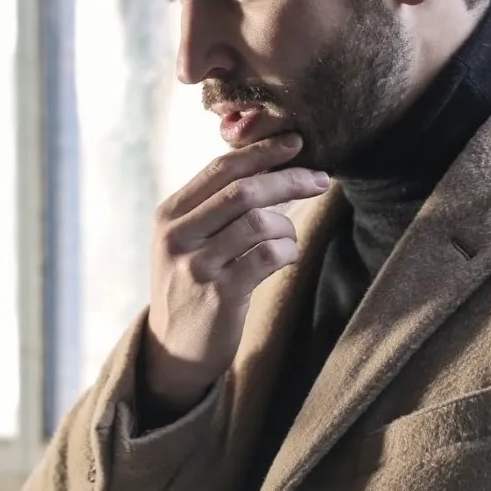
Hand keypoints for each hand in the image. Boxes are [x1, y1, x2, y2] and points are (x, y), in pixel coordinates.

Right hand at [140, 133, 329, 413]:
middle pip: (243, 191)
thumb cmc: (191, 285)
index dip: (262, 152)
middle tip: (321, 179)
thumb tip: (268, 165)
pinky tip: (285, 258)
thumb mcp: (186, 241)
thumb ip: (213, 206)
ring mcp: (196, 265)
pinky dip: (287, 251)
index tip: (296, 143)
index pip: (220, 169)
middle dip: (289, 179)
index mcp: (169, 214)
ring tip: (288, 238)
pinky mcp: (219, 294)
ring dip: (287, 226)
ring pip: (260, 222)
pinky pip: (269, 257)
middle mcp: (178, 235)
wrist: (173, 348)